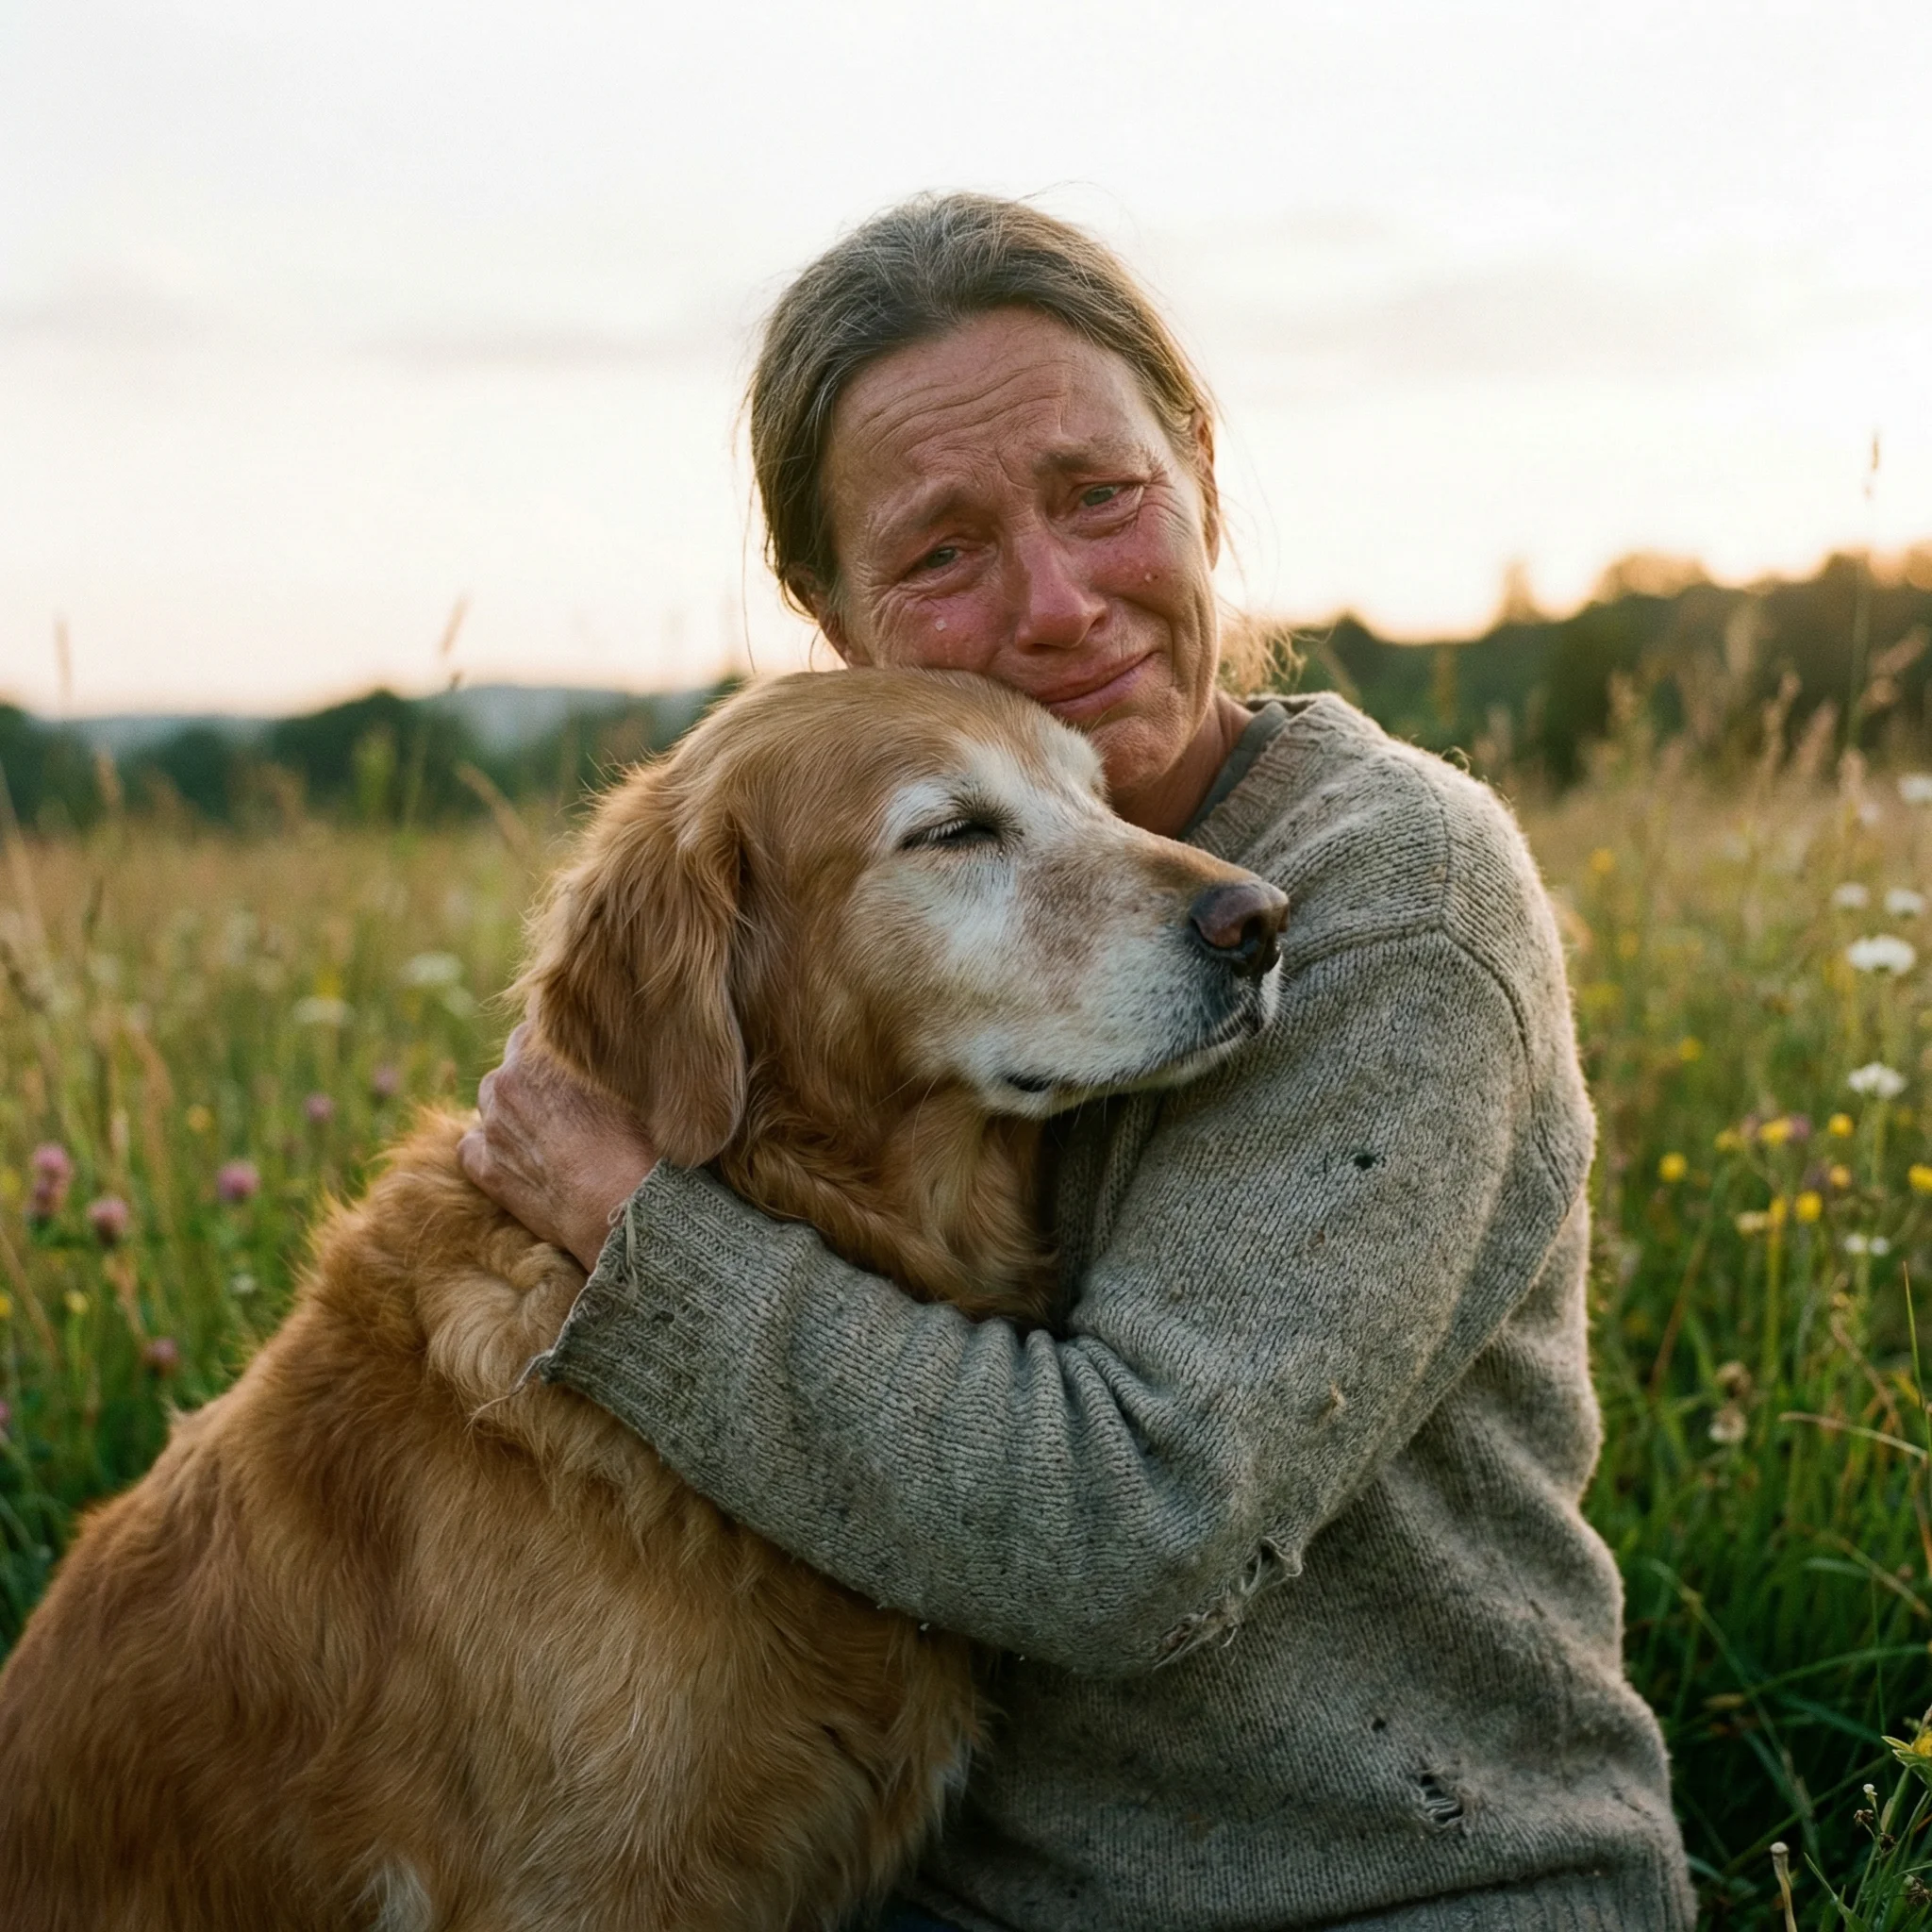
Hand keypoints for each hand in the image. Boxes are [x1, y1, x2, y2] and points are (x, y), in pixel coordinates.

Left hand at [458, 1024, 658, 1270]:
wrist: (620, 1205)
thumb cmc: (639, 1143)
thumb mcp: (630, 1081)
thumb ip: (603, 1055)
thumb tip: (609, 1043)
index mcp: (544, 1047)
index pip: (542, 1022)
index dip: (562, 1041)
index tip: (577, 1057)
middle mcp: (509, 1077)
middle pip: (515, 1057)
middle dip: (535, 1071)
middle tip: (567, 1097)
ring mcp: (491, 1122)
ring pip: (492, 1098)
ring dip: (513, 1107)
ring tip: (549, 1132)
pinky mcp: (483, 1165)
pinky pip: (472, 1144)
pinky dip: (490, 1148)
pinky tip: (520, 1160)